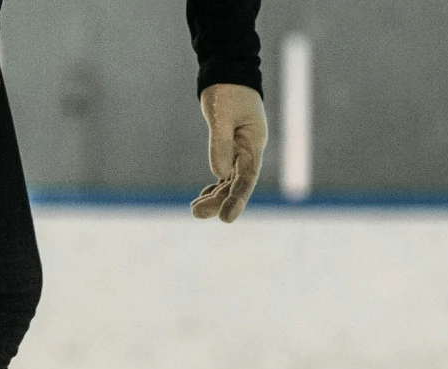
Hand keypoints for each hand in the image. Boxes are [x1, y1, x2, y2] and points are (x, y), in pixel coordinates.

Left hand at [191, 84, 266, 222]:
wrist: (227, 70)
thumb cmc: (226, 91)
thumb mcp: (220, 115)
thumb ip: (220, 144)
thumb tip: (219, 173)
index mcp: (253, 142)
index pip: (246, 178)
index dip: (236, 200)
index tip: (225, 219)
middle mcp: (250, 149)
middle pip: (237, 183)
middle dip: (219, 201)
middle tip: (196, 213)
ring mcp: (242, 149)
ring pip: (230, 181)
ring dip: (214, 196)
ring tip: (194, 210)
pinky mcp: (232, 146)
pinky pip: (225, 173)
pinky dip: (215, 186)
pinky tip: (203, 197)